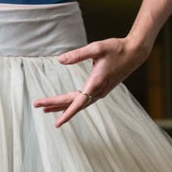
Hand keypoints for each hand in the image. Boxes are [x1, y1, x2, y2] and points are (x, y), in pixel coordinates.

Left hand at [33, 35, 150, 127]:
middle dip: (54, 105)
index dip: (66, 114)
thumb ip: (77, 54)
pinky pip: (84, 100)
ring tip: (46, 109)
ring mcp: (101, 92)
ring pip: (78, 104)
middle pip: (73, 103)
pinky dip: (72, 104)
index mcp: (95, 83)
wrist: (135, 52)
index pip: (77, 103)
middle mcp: (98, 91)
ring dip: (62, 106)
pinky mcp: (102, 89)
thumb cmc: (116, 48)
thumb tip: (59, 60)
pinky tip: (65, 105)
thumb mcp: (96, 48)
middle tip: (37, 105)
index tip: (56, 123)